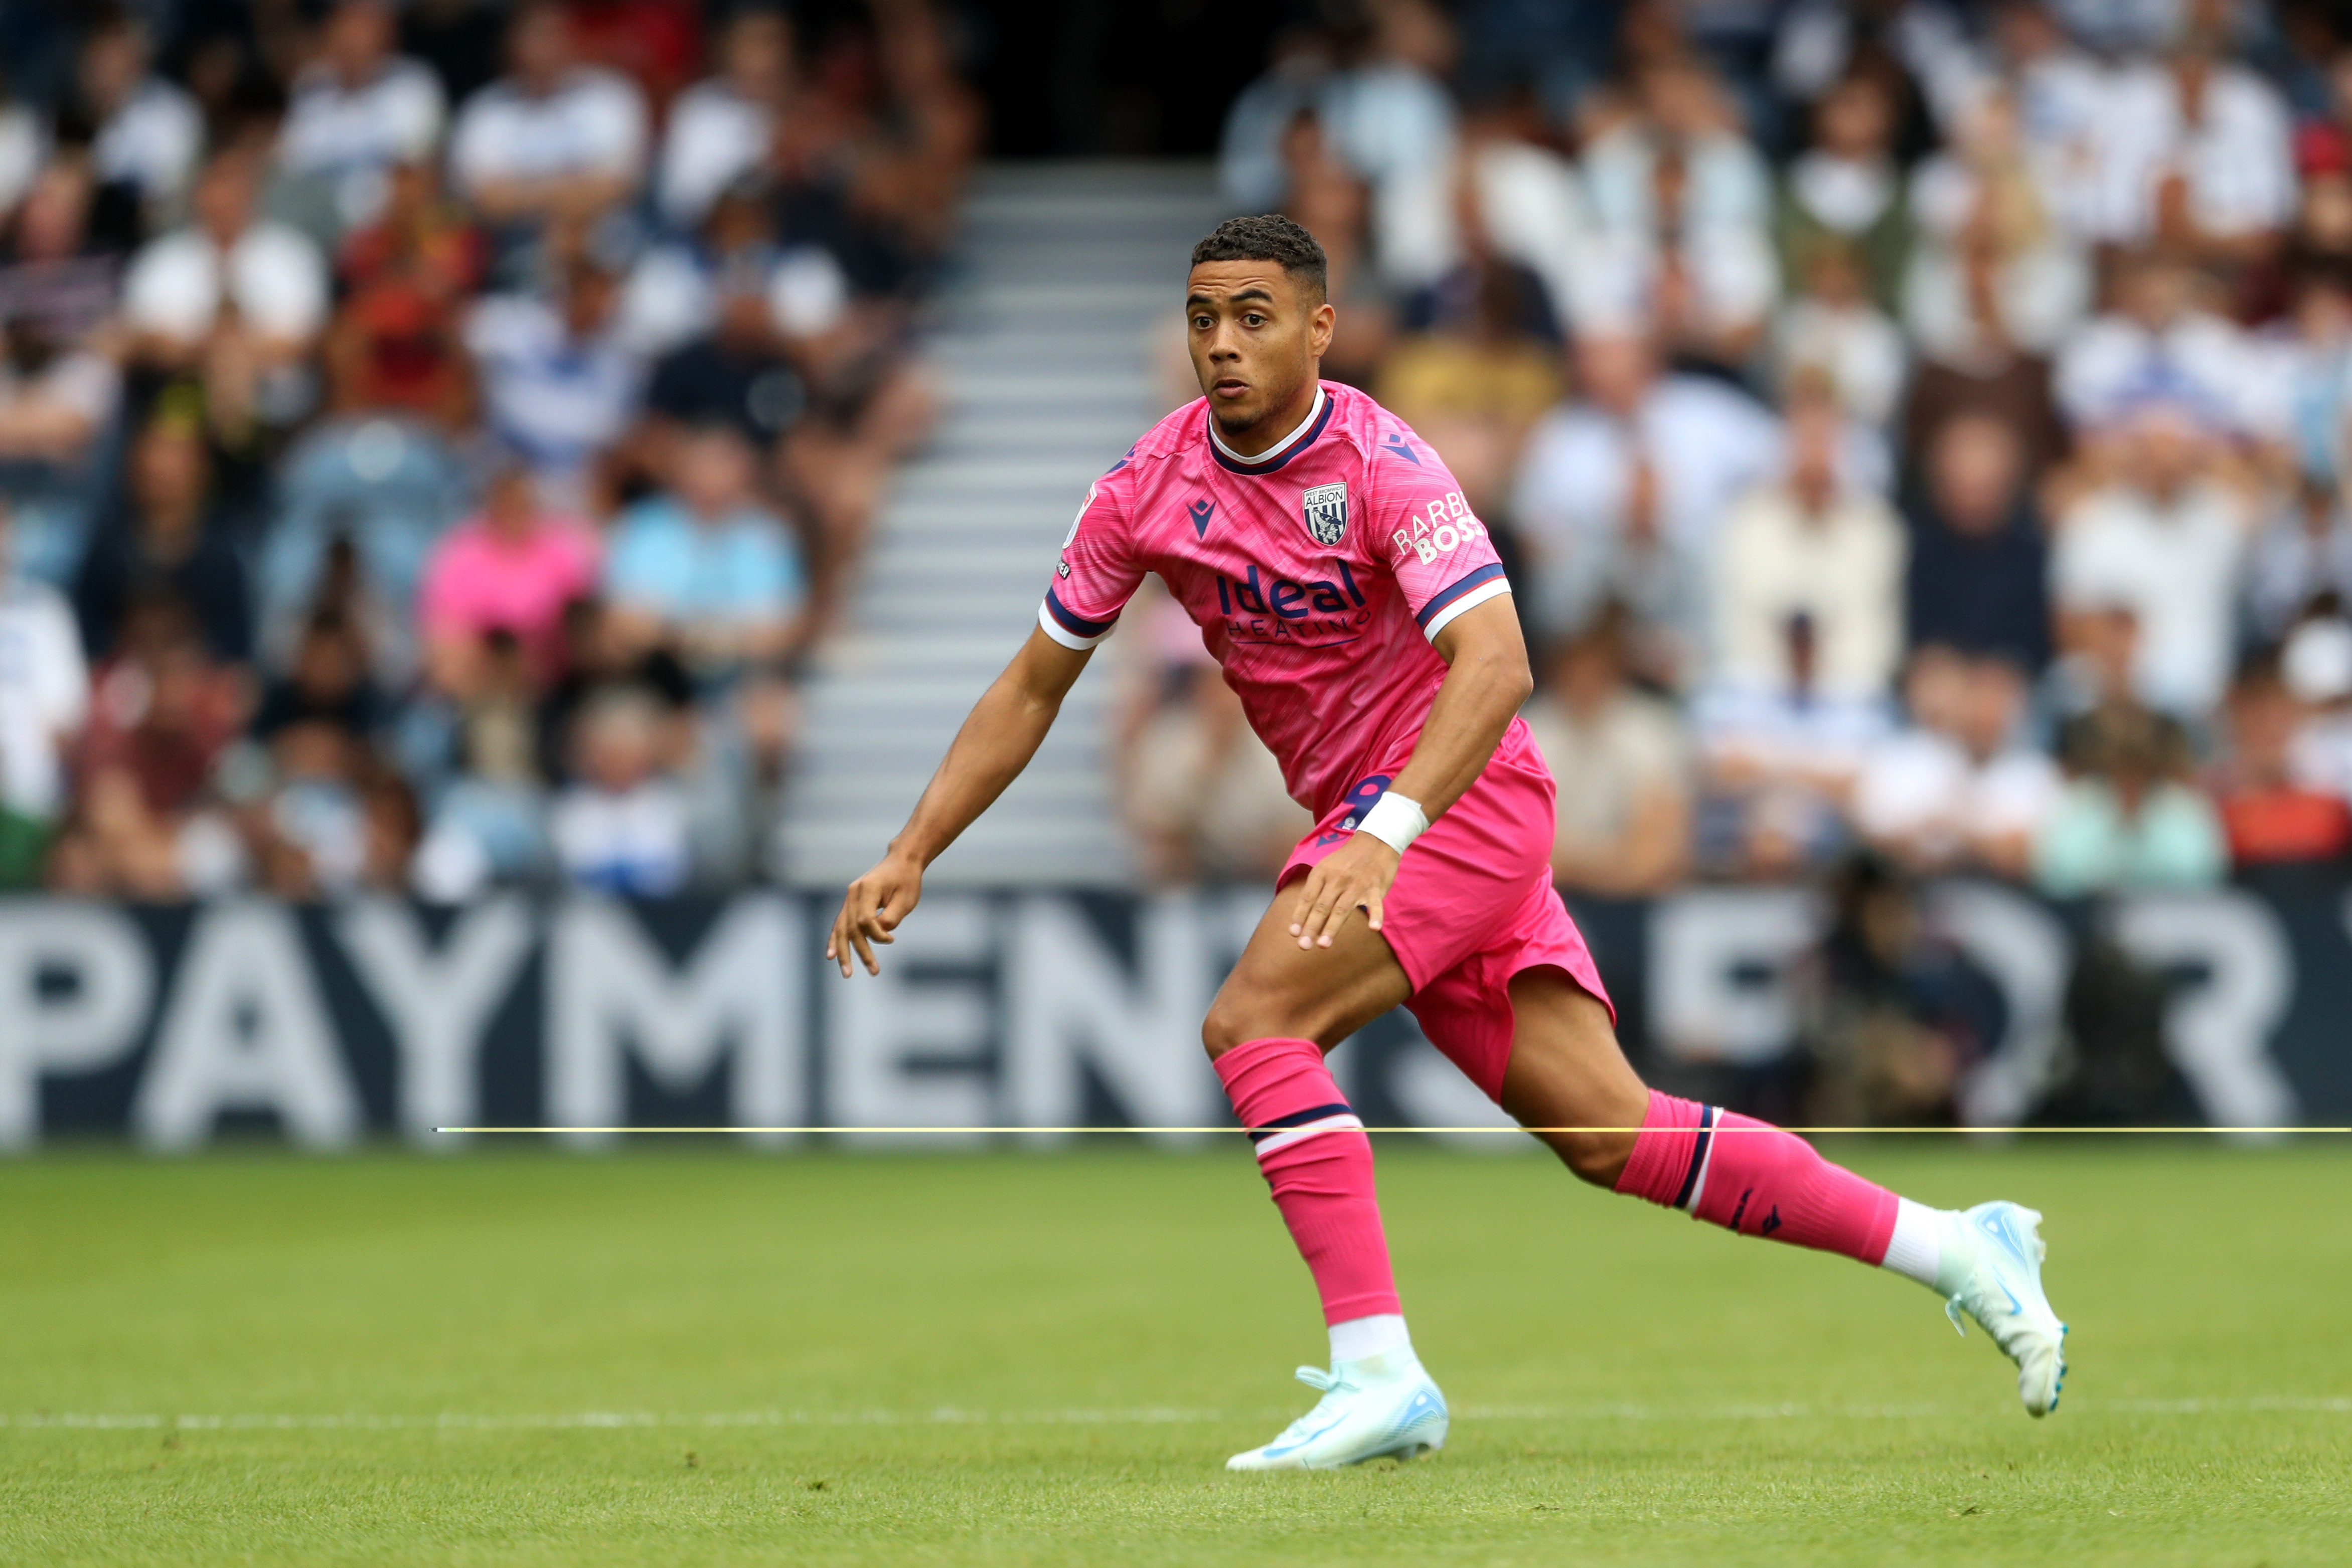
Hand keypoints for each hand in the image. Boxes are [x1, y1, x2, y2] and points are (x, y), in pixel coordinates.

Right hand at [828, 852, 923, 975]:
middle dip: (859, 952)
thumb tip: (877, 935)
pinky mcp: (850, 903)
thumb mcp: (906, 899)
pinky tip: (831, 956)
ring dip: (844, 952)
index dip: (877, 935)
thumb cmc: (907, 880)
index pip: (865, 920)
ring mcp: (849, 897)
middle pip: (851, 928)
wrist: (901, 861)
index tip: (892, 939)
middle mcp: (853, 893)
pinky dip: (835, 940)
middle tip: (873, 971)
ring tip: (847, 972)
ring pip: (842, 929)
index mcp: (867, 889)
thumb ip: (891, 918)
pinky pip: (840, 924)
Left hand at [1287, 831, 1400, 950]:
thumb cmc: (1347, 859)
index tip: (1293, 933)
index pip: (1307, 897)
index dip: (1299, 916)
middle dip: (1311, 927)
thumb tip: (1303, 915)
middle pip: (1322, 906)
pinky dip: (1376, 915)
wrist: (1376, 840)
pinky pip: (1376, 904)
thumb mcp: (1326, 867)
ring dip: (1332, 927)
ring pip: (1342, 908)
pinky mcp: (1376, 888)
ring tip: (1323, 944)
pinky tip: (1374, 928)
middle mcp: (1337, 879)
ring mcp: (1357, 884)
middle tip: (1303, 945)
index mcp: (1322, 873)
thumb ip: (1316, 889)